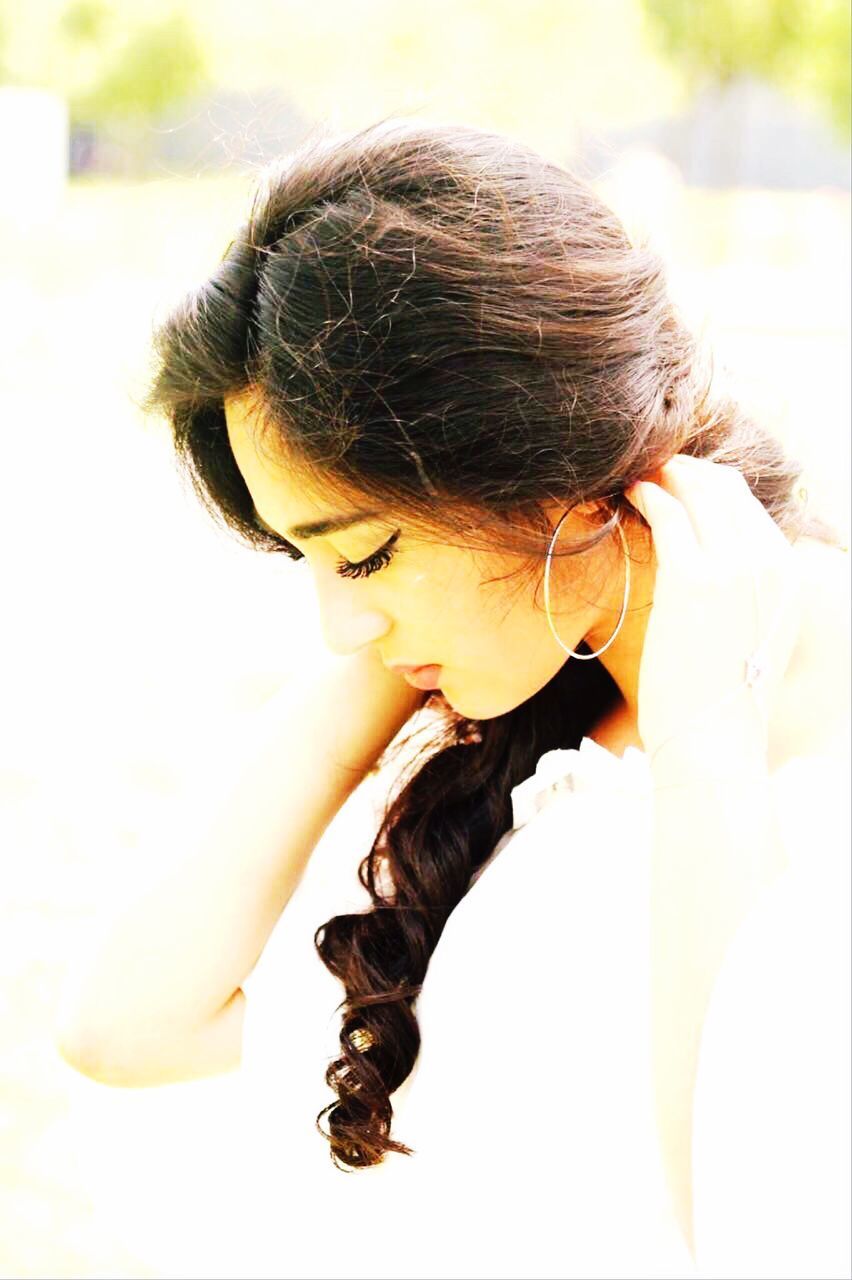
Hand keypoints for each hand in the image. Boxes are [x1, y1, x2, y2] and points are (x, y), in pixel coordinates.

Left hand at [623, 455, 803, 760]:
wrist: (714, 744)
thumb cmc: (722, 704)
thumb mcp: (754, 640)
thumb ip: (747, 597)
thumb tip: (720, 582)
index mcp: (787, 574)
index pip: (749, 506)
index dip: (709, 486)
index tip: (678, 483)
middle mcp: (770, 560)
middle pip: (726, 486)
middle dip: (685, 471)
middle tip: (652, 470)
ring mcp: (734, 566)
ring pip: (698, 490)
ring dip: (664, 475)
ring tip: (637, 477)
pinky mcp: (693, 577)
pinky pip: (668, 513)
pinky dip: (648, 494)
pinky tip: (630, 493)